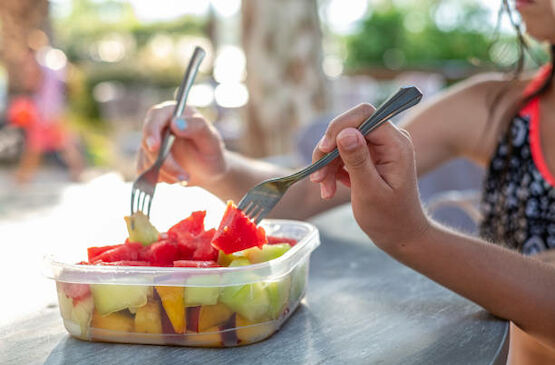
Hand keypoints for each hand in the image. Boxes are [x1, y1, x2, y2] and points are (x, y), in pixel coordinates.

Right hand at [137, 102, 226, 185]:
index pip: (156, 116)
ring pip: (146, 159)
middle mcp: (159, 124)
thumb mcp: (211, 139)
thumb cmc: (212, 151)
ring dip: (165, 173)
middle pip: (148, 142)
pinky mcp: (146, 158)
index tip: (155, 147)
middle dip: (165, 163)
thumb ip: (197, 127)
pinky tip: (174, 178)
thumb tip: (176, 123)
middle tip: (184, 176)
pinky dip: (159, 178)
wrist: (209, 170)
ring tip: (185, 176)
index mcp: (174, 112)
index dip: (152, 131)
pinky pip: (144, 170)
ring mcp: (151, 142)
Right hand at [310, 103, 430, 249]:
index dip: (340, 128)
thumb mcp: (370, 192)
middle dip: (329, 149)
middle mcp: (388, 140)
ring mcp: (378, 148)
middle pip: (349, 126)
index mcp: (395, 144)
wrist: (400, 235)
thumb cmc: (389, 218)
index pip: (364, 115)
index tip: (324, 151)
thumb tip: (345, 133)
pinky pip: (343, 152)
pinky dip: (332, 169)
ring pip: (341, 140)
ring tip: (324, 189)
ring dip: (327, 163)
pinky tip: (329, 188)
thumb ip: (358, 161)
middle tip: (318, 176)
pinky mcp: (368, 157)